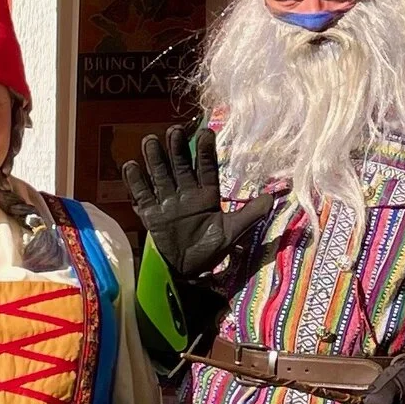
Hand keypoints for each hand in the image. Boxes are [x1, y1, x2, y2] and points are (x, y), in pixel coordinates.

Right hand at [121, 123, 281, 294]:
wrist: (188, 272)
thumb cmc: (210, 250)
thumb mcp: (232, 231)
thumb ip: (251, 214)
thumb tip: (273, 197)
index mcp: (206, 194)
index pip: (207, 168)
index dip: (206, 151)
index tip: (206, 132)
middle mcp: (185, 193)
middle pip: (180, 166)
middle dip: (177, 149)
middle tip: (173, 130)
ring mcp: (167, 203)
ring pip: (160, 176)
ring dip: (155, 159)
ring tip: (150, 140)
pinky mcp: (151, 214)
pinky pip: (142, 196)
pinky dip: (136, 182)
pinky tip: (131, 166)